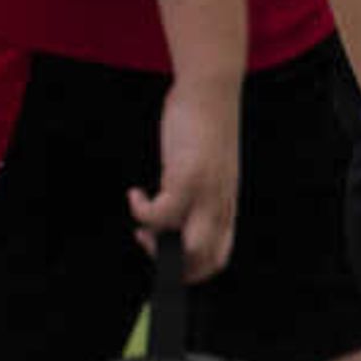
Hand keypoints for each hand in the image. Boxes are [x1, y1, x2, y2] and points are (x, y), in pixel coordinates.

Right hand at [128, 73, 242, 278]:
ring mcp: (206, 193)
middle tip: (147, 242)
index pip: (219, 258)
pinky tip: (134, 193)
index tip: (165, 254)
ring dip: (155, 243)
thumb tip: (172, 215)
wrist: (210, 91)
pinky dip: (141, 211)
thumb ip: (197, 193)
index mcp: (226, 206)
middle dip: (172, 265)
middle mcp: (220, 205)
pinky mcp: (188, 176)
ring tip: (141, 221)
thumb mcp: (207, 168)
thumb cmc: (204, 127)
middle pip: (205, 261)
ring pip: (188, 246)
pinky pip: (161, 213)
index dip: (191, 269)